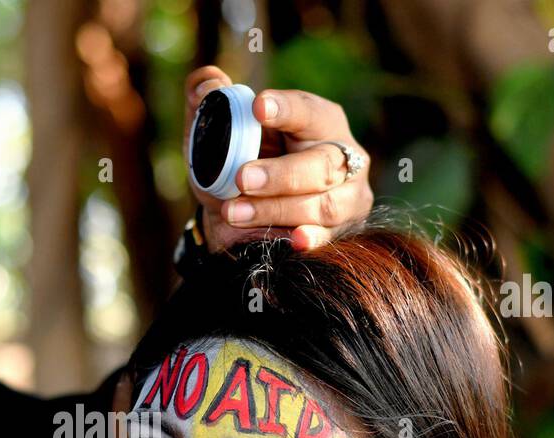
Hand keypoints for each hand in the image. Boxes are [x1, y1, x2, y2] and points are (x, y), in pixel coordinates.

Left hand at [183, 66, 373, 253]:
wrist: (239, 222)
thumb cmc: (236, 167)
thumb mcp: (217, 136)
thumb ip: (209, 104)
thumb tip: (205, 83)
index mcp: (320, 120)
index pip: (307, 111)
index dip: (285, 109)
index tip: (257, 107)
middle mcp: (343, 155)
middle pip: (321, 164)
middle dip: (280, 174)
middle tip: (241, 178)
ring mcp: (348, 195)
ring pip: (323, 204)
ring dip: (276, 209)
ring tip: (234, 212)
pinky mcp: (343, 230)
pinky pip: (329, 237)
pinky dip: (310, 238)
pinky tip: (292, 240)